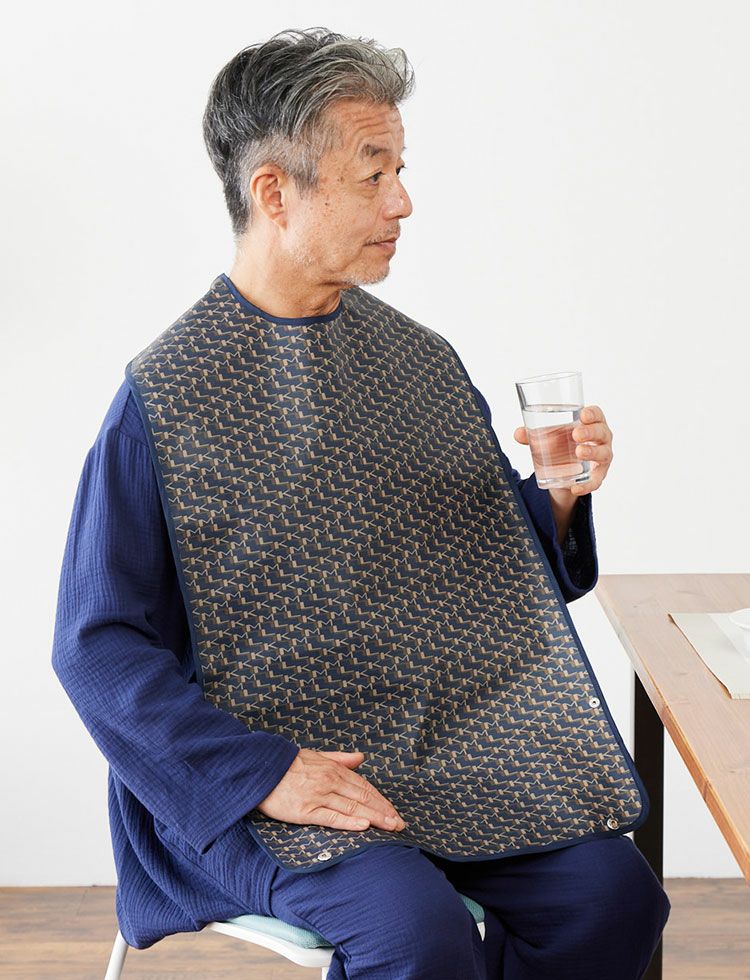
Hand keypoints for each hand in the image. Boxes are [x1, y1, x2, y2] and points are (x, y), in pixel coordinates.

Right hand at [255, 748, 406, 832]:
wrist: (261, 768)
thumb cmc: (288, 764)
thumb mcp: (317, 755)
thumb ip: (340, 758)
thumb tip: (361, 758)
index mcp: (333, 769)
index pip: (364, 786)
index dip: (381, 800)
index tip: (394, 811)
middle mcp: (329, 781)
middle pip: (363, 798)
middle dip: (383, 811)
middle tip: (399, 824)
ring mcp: (318, 796)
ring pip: (352, 807)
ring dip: (374, 818)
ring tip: (390, 827)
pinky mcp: (305, 810)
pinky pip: (331, 816)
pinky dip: (349, 821)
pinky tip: (363, 825)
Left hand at [513, 404, 613, 497]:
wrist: (566, 467)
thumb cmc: (562, 443)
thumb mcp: (549, 437)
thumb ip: (533, 434)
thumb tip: (518, 434)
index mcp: (591, 423)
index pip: (597, 414)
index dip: (593, 414)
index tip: (582, 415)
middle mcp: (601, 439)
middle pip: (602, 432)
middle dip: (590, 432)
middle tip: (575, 434)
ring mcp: (602, 457)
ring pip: (604, 454)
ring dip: (592, 453)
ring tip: (579, 453)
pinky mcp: (598, 475)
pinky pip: (595, 481)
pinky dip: (586, 485)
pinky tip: (575, 488)